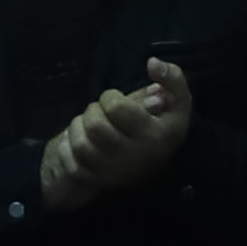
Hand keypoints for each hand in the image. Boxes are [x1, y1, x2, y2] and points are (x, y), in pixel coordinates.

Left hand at [36, 57, 195, 211]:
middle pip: (96, 126)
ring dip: (78, 128)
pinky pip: (72, 166)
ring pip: (81, 145)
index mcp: (155, 135)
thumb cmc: (164, 126)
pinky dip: (69, 150)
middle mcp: (135, 156)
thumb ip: (171, 78)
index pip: (116, 107)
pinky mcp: (99, 182)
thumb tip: (151, 63)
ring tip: (87, 125)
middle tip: (100, 112)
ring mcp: (115, 172)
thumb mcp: (178, 101)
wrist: (159, 165)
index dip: (110, 97)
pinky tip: (78, 141)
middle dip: (92, 111)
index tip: (116, 100)